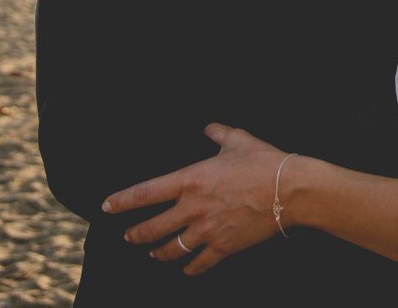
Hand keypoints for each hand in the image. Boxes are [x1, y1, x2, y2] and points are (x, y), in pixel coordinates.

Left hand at [102, 123, 284, 274]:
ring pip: (171, 249)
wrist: (289, 189)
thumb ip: (219, 134)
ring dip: (159, 253)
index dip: (122, 201)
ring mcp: (207, 230)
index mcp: (192, 180)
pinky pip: (199, 263)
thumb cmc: (264, 161)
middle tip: (128, 236)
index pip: (146, 192)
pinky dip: (190, 268)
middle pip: (152, 228)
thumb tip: (209, 127)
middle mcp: (193, 208)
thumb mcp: (239, 140)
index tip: (108, 206)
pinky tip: (186, 269)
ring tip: (153, 254)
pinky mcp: (224, 246)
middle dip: (136, 234)